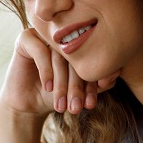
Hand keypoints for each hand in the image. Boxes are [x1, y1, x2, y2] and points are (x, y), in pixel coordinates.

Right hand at [0, 29, 118, 118]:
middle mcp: (63, 36)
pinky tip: (47, 88)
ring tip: (63, 105)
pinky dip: (46, 71)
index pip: (90, 60)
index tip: (91, 104)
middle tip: (77, 107)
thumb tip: (115, 72)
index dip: (92, 83)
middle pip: (75, 57)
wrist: (29, 105)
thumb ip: (98, 83)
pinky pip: (40, 51)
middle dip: (77, 86)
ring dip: (62, 83)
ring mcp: (45, 35)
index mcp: (79, 43)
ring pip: (59, 56)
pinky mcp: (26, 38)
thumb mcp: (80, 93)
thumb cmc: (57, 96)